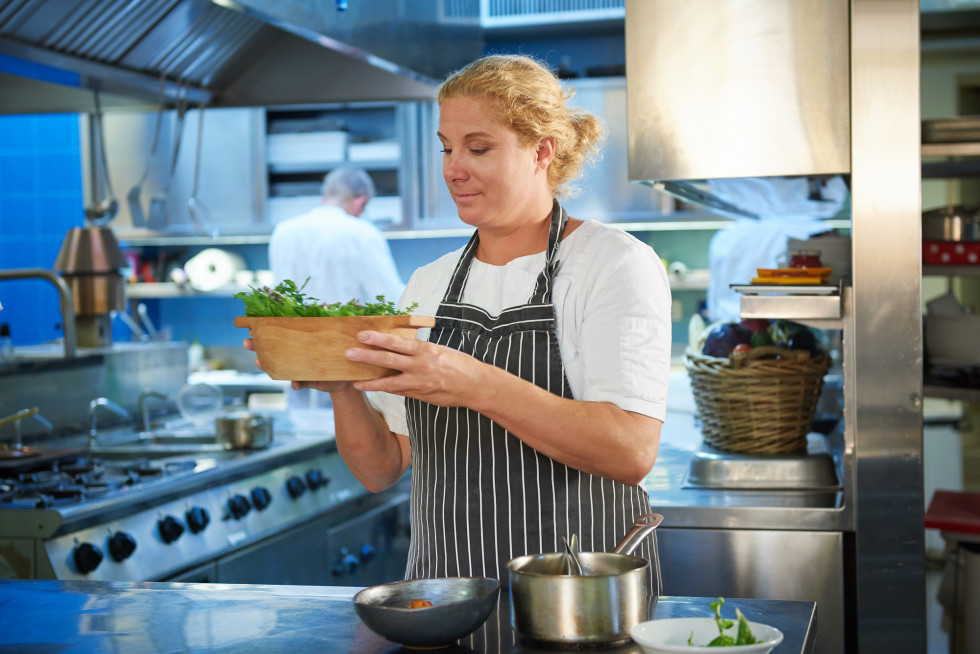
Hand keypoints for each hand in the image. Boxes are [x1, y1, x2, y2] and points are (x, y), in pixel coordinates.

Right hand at [241, 336, 351, 393]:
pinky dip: (297, 384)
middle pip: (271, 351)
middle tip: (246, 342)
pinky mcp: (309, 381)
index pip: (277, 336)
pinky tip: (295, 384)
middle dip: (257, 347)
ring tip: (259, 362)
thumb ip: (320, 328)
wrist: (346, 374)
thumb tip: (320, 309)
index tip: (250, 327)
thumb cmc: (336, 351)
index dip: (262, 331)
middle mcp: (294, 356)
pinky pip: (300, 383)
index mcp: (296, 343)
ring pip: (280, 368)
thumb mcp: (328, 337)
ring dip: (268, 366)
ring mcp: (299, 369)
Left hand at [348, 330, 490, 408]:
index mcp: (426, 350)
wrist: (475, 385)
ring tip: (354, 379)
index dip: (378, 338)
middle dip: (367, 356)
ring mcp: (419, 383)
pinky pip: (398, 391)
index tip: (362, 335)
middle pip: (389, 360)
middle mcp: (420, 366)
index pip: (398, 342)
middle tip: (349, 353)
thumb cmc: (460, 364)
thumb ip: (421, 349)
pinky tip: (371, 388)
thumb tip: (402, 344)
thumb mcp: (441, 350)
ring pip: (390, 381)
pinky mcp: (420, 395)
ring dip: (370, 381)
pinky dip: (384, 389)